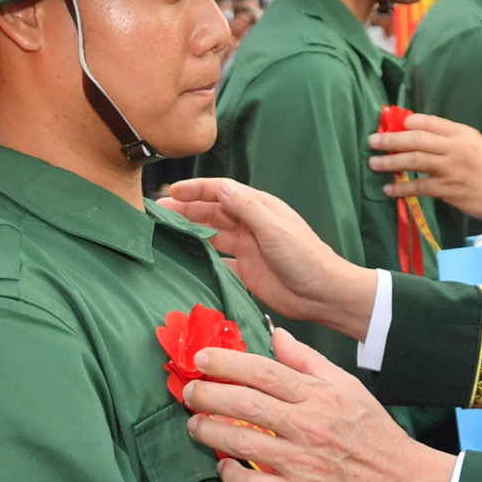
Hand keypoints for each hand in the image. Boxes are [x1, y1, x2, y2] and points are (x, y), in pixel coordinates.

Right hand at [160, 178, 375, 340]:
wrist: (323, 294)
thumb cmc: (305, 257)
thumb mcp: (274, 229)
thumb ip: (247, 208)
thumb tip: (220, 187)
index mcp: (260, 208)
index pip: (222, 192)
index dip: (196, 190)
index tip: (172, 191)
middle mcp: (251, 225)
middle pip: (213, 212)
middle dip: (186, 209)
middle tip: (158, 212)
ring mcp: (248, 248)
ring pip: (212, 234)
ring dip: (191, 231)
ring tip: (166, 231)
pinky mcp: (246, 271)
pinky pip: (218, 260)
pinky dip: (202, 258)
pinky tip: (185, 260)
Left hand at [182, 329, 454, 481]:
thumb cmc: (375, 433)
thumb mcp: (348, 386)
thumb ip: (308, 360)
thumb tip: (278, 336)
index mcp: (318, 396)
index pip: (263, 371)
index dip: (227, 363)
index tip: (203, 359)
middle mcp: (307, 425)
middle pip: (244, 404)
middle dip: (208, 394)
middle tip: (189, 391)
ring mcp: (300, 462)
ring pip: (241, 442)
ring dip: (210, 432)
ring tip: (195, 424)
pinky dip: (230, 473)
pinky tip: (223, 465)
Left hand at [368, 113, 481, 226]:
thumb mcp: (477, 145)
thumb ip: (452, 139)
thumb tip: (420, 135)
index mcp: (463, 133)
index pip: (429, 121)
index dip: (407, 122)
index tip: (390, 124)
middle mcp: (456, 147)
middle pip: (417, 139)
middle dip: (391, 139)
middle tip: (373, 141)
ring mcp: (452, 169)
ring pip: (415, 161)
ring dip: (391, 162)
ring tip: (374, 163)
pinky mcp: (450, 190)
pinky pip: (420, 187)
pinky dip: (402, 189)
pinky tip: (390, 189)